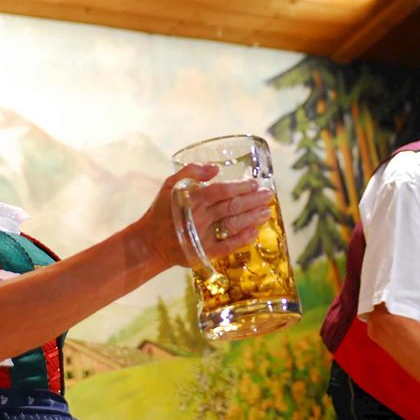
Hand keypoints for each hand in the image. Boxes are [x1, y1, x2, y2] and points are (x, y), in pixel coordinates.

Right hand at [137, 163, 273, 267]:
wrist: (150, 242)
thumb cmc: (162, 211)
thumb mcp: (170, 185)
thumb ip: (191, 172)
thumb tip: (215, 168)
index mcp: (193, 199)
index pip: (223, 191)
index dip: (241, 187)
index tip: (255, 184)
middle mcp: (200, 216)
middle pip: (233, 207)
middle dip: (253, 201)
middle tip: (269, 195)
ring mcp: (204, 235)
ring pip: (233, 225)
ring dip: (252, 218)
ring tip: (267, 212)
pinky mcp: (205, 252)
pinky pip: (228, 246)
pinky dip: (242, 239)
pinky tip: (255, 232)